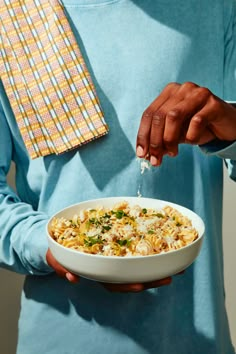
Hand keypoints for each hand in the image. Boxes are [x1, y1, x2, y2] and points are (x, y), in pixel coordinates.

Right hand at [46, 249, 173, 291]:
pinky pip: (137, 250)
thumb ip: (61, 267)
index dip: (127, 285)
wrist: (60, 241)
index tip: (140, 285)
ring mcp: (117, 258)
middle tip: (169, 277)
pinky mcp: (121, 246)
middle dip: (151, 279)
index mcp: (98, 273)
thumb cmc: (60, 253)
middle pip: (133, 277)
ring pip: (139, 266)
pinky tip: (166, 247)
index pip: (114, 283)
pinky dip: (152, 250)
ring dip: (157, 267)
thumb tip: (71, 278)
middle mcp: (110, 268)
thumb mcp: (57, 259)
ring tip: (177, 265)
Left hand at [136, 82, 235, 164]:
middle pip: (159, 116)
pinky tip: (192, 141)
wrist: (227, 125)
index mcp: (169, 93)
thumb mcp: (176, 134)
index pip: (149, 114)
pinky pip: (196, 121)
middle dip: (155, 141)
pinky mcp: (213, 103)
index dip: (143, 135)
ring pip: (174, 116)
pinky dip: (190, 135)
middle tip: (156, 159)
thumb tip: (146, 154)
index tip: (141, 154)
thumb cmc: (198, 128)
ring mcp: (198, 94)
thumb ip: (161, 139)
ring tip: (172, 153)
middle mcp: (182, 89)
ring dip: (169, 139)